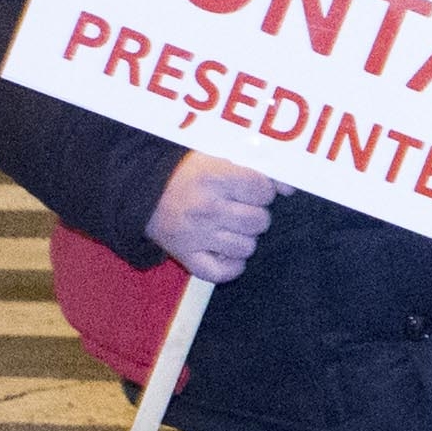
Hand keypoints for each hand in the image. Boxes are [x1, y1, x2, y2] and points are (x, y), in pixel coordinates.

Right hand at [147, 154, 275, 283]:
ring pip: (247, 248)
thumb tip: (290, 189)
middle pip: (259, 221)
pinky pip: (223, 273)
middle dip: (255, 214)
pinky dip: (230, 266)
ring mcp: (195, 234)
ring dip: (243, 238)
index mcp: (213, 176)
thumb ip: (259, 168)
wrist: (142, 190)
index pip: (263, 190)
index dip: (261, 190)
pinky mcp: (185, 256)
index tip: (248, 189)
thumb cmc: (190, 173)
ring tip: (227, 226)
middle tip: (237, 208)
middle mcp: (205, 207)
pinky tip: (224, 250)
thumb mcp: (221, 157)